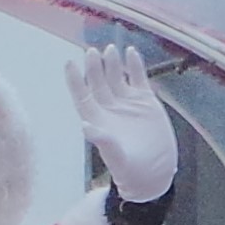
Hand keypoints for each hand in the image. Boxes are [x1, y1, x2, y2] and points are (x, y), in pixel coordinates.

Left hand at [66, 43, 177, 204]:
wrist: (155, 175)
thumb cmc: (131, 172)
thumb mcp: (117, 158)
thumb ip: (102, 140)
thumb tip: (85, 125)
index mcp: (98, 119)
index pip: (82, 95)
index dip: (74, 80)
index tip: (69, 63)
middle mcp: (110, 107)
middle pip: (98, 81)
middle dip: (94, 67)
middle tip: (92, 52)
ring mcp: (127, 102)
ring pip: (116, 76)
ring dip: (112, 63)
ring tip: (110, 49)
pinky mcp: (146, 101)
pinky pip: (138, 78)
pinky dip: (135, 65)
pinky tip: (131, 52)